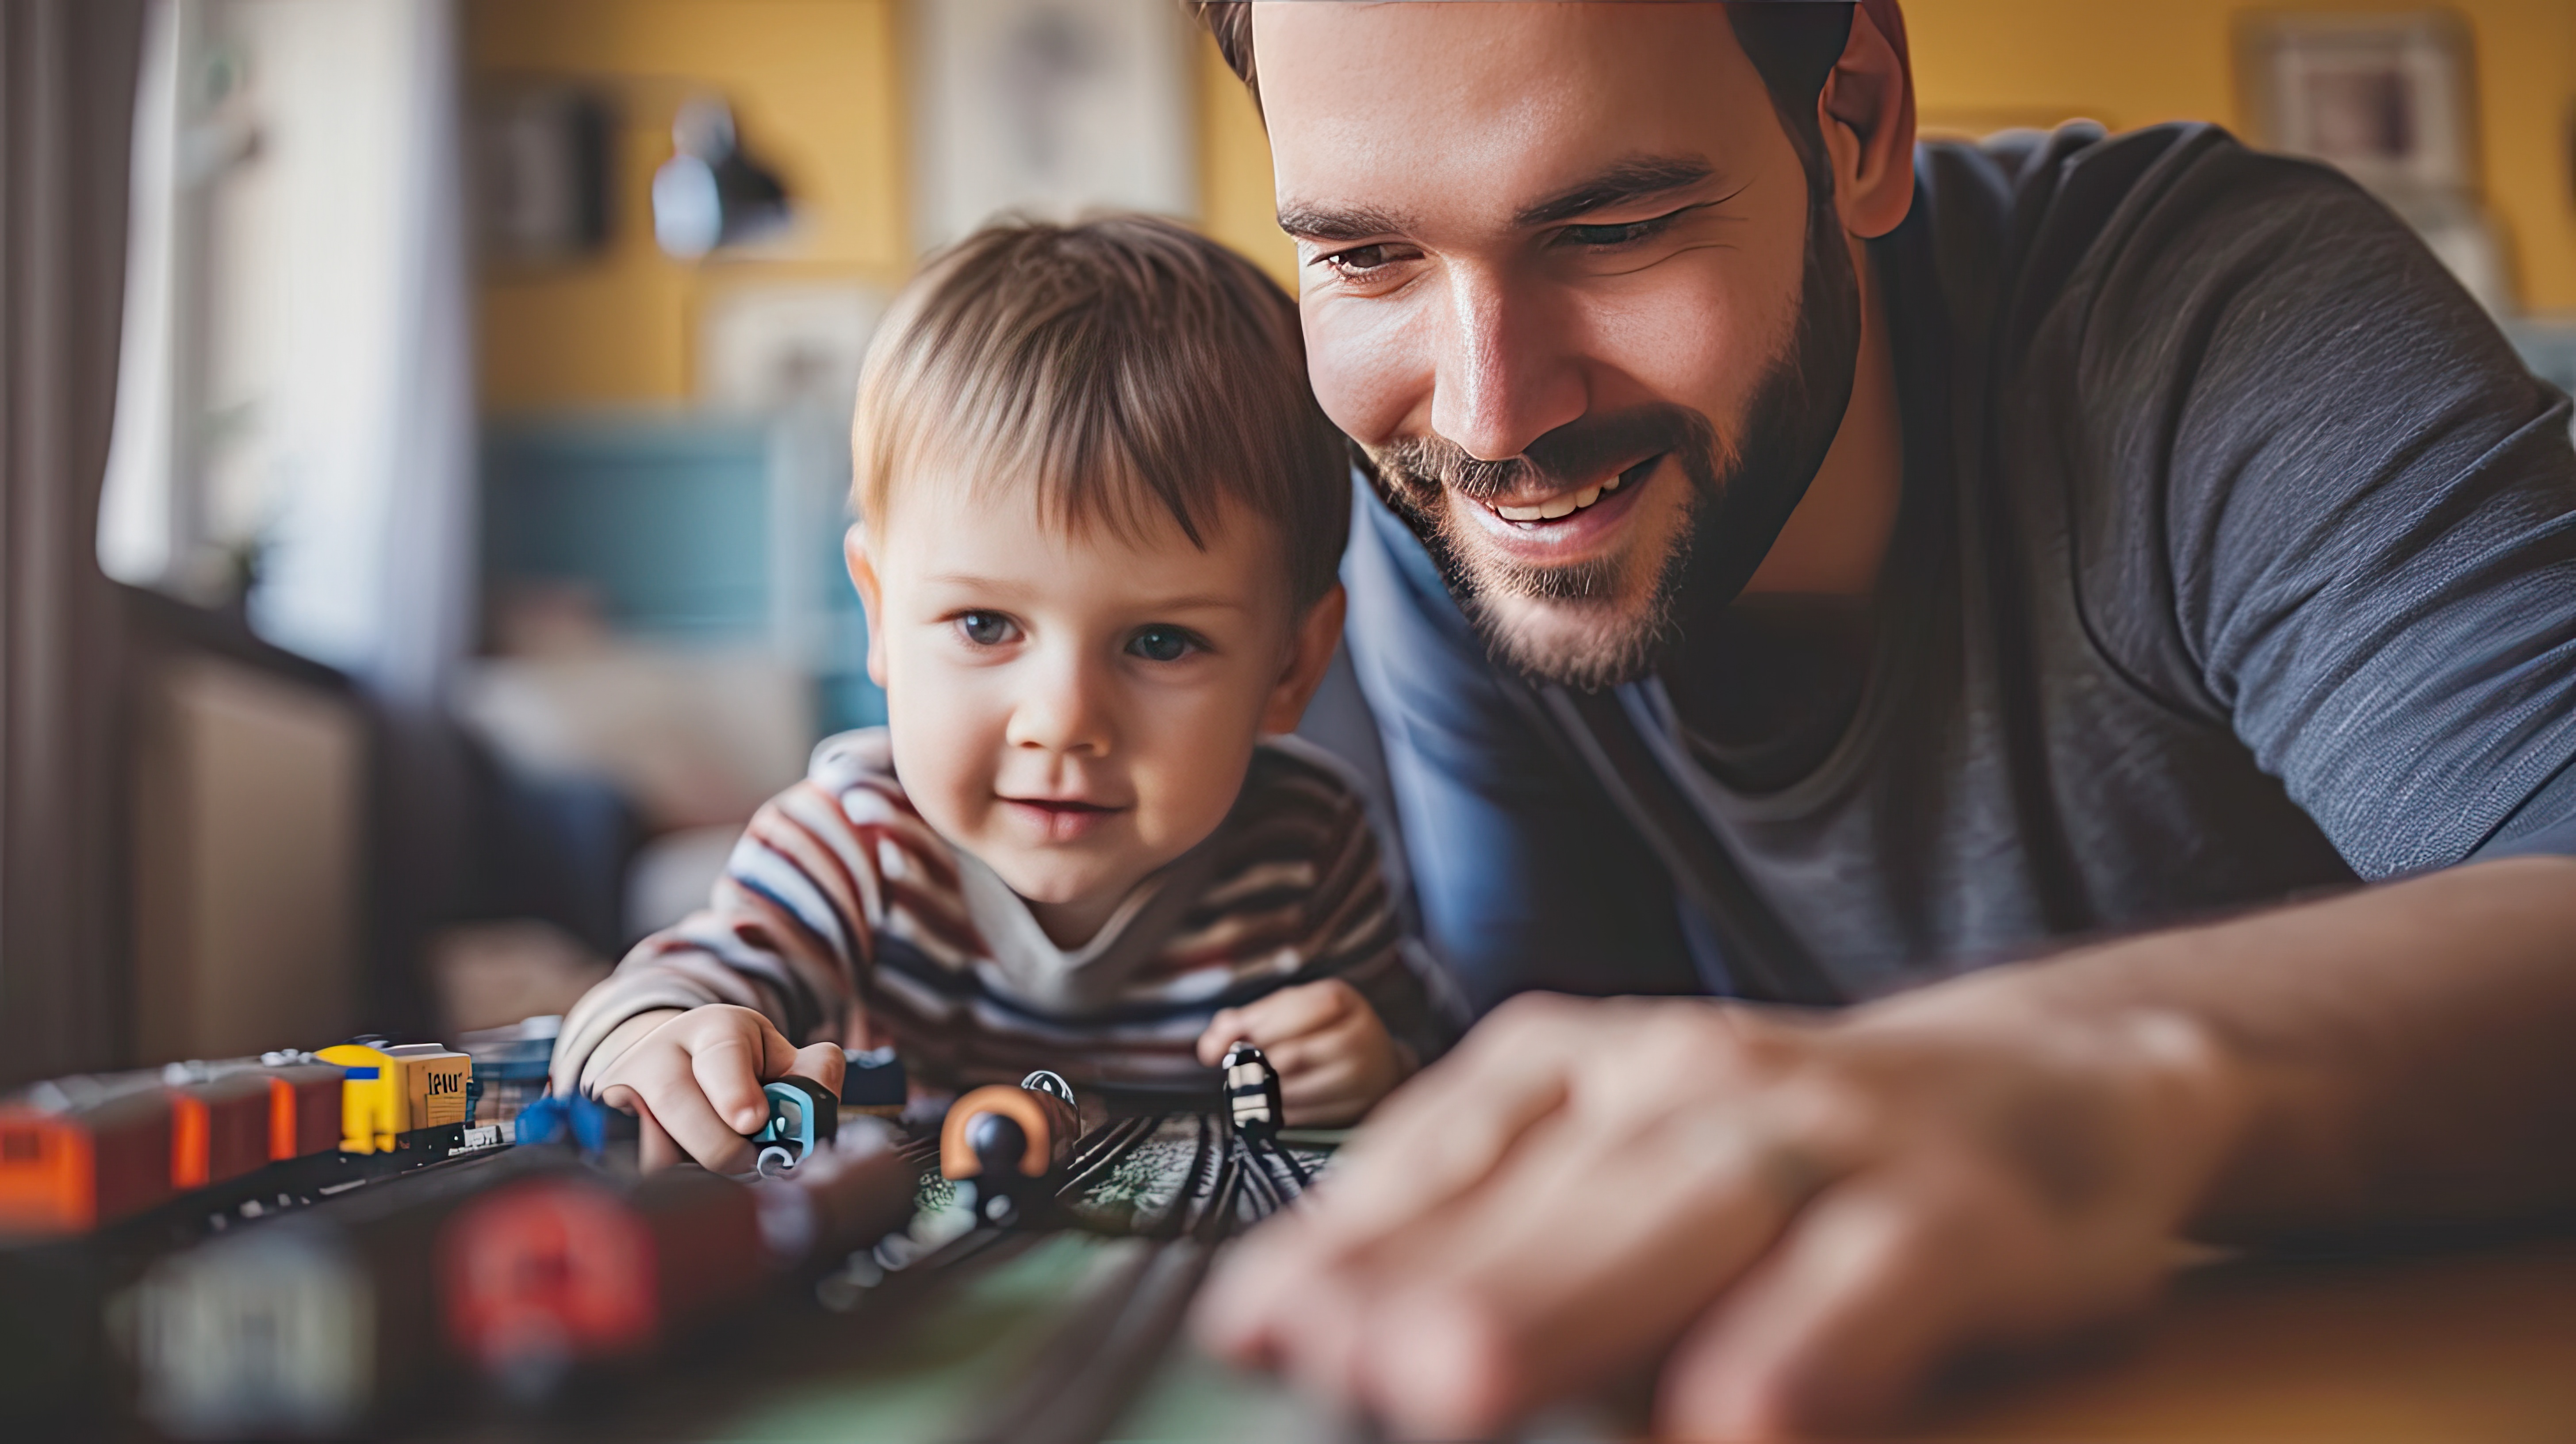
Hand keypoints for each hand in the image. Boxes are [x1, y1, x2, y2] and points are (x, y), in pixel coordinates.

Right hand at [591, 1005, 846, 1172]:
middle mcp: (661, 1049)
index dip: (735, 1091)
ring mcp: (622, 1083)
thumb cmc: (737, 1065)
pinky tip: (688, 1175)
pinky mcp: (602, 1120)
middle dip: (720, 1145)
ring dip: (693, 1167)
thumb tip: (818, 1097)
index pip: (720, 1055)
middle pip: (677, 1100)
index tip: (752, 1120)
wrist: (669, 1059)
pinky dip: (664, 1177)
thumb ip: (810, 1076)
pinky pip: (631, 1162)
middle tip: (751, 1164)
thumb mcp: (777, 1058)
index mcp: (715, 1027)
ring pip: (651, 1141)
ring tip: (723, 1168)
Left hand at [1193, 985, 2238, 1437]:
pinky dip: (1806, 1342)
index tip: (1253, 1329)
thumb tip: (1298, 1325)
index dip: (1347, 1245)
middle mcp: (1691, 1078)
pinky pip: (1873, 1276)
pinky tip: (1738, 1415)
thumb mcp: (1624, 1161)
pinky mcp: (1962, 1209)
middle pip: (1545, 1189)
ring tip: (1455, 1386)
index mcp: (1586, 1068)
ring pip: (1684, 1211)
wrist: (2053, 1079)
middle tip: (1331, 1362)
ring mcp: (1828, 1134)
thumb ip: (1484, 1230)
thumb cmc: (1792, 1154)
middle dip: (1431, 1283)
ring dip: (1566, 1300)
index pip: (1443, 1154)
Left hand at [1196, 979, 1415, 1126]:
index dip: (1252, 1029)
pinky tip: (1282, 1101)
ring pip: (1293, 1091)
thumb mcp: (1288, 1011)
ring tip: (1263, 1083)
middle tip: (1245, 1068)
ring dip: (1265, 1092)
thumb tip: (1208, 1049)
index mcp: (1338, 998)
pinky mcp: (1358, 1108)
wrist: (1377, 1063)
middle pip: (1288, 1056)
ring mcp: (1361, 1075)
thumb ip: (1242, 1022)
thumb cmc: (1321, 1030)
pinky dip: (1282, 1112)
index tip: (1228, 1044)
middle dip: (1256, 1065)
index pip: (1287, 1012)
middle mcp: (1357, 1034)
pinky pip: (1304, 1116)